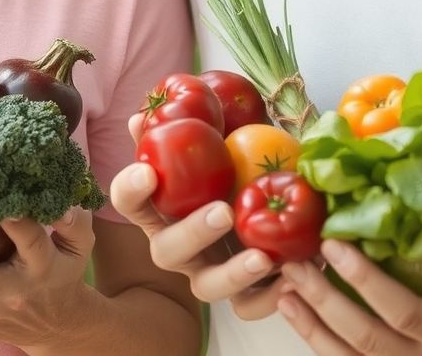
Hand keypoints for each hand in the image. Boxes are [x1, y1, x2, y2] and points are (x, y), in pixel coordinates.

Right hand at [108, 113, 284, 318]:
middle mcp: (177, 246)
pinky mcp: (241, 294)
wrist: (275, 203)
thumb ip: (187, 128)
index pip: (128, 201)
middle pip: (166, 251)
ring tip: (263, 257)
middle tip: (224, 212)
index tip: (147, 171)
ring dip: (233, 274)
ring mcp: (207, 273)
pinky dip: (270, 297)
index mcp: (161, 208)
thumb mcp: (216, 141)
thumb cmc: (234, 165)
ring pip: (207, 287)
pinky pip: (249, 306)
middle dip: (193, 233)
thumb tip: (144, 115)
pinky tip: (293, 276)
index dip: (130, 189)